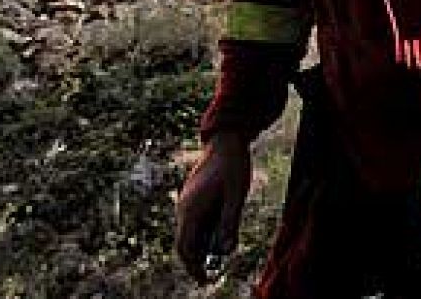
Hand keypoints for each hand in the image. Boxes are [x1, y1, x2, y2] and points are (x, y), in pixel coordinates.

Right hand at [174, 131, 252, 283]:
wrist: (225, 140)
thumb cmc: (233, 166)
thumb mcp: (236, 196)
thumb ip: (230, 222)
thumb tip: (226, 250)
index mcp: (191, 209)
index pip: (185, 247)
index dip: (193, 266)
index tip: (204, 280)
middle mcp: (184, 208)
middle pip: (184, 243)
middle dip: (196, 260)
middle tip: (211, 273)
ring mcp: (186, 202)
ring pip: (188, 233)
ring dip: (200, 247)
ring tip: (219, 253)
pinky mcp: (192, 198)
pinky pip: (193, 223)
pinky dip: (203, 234)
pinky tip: (218, 235)